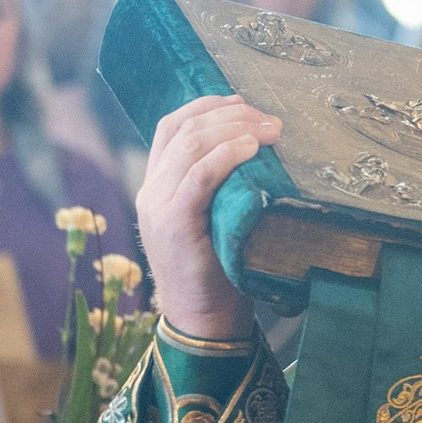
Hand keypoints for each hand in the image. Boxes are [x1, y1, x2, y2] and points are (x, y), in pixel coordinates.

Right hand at [131, 95, 281, 345]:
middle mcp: (151, 192)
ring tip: (270, 131)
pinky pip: (199, 175)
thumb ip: (219, 190)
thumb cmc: (219, 273)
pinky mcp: (175, 224)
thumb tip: (256, 153)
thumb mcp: (214, 221)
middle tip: (270, 120)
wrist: (202, 321)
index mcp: (156, 188)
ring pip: (191, 145)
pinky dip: (226, 155)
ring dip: (235, 129)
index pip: (170, 128)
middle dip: (230, 115)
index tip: (241, 101)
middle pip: (184, 129)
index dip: (204, 106)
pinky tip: (251, 149)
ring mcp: (159, 206)